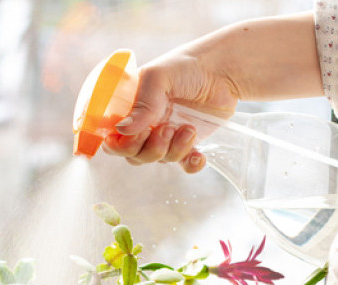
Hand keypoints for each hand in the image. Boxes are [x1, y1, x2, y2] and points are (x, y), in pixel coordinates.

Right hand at [99, 14, 322, 172]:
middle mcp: (145, 125)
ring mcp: (166, 136)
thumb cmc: (187, 67)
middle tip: (166, 129)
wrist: (224, 71)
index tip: (130, 138)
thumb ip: (143, 103)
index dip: (117, 145)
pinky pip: (184, 165)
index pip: (112, 137)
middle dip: (150, 148)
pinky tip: (199, 154)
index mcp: (130, 109)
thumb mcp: (159, 77)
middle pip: (134, 156)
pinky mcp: (188, 144)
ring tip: (189, 128)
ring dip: (174, 150)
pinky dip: (191, 164)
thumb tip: (123, 131)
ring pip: (159, 160)